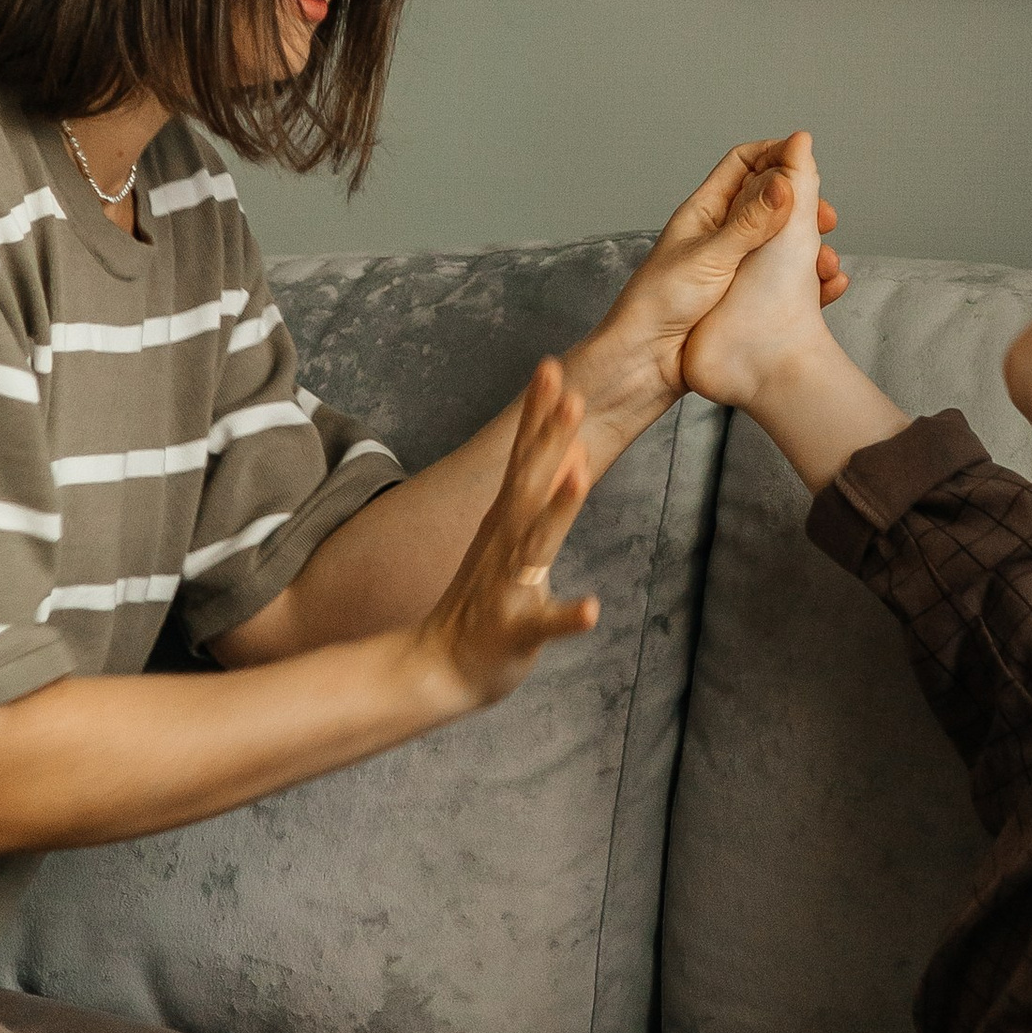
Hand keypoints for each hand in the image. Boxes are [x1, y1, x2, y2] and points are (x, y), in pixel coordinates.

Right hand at [412, 361, 598, 714]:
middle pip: (529, 484)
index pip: (523, 457)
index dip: (538, 413)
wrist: (440, 667)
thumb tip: (571, 448)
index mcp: (508, 521)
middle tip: (573, 394)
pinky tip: (591, 609)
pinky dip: (568, 617)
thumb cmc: (485, 599)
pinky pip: (544, 623)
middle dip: (551, 439)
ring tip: (580, 476)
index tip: (551, 366)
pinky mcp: (517, 629)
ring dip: (557, 509)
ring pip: (536, 543)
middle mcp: (506, 544)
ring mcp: (509, 585)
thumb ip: (539, 495)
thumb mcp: (513, 539)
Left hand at [680, 130, 832, 408]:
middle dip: (802, 206)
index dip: (774, 154)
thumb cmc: (659, 304)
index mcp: (705, 212)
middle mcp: (722, 234)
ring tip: (827, 261)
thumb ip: (750, 223)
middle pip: (771, 203)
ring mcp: (736, 267)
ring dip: (809, 247)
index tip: (806, 157)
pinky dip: (809, 283)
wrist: (646, 363)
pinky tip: (828, 288)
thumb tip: (785, 183)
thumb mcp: (709, 257)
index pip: (743, 164)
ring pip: (782, 244)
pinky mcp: (747, 299)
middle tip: (826, 217)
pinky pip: (785, 282)